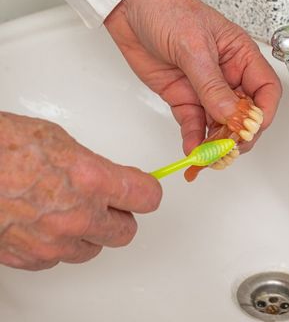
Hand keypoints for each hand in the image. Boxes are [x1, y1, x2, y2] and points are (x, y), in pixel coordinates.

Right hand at [0, 113, 161, 270]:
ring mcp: (52, 242)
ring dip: (89, 233)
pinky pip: (59, 259)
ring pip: (93, 250)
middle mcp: (78, 216)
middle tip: (109, 204)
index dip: (146, 192)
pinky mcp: (28, 259)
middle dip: (120, 216)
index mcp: (92, 179)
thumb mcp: (59, 141)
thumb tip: (107, 178)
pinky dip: (58, 245)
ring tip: (70, 211)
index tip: (143, 189)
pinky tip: (46, 224)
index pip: (147, 197)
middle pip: (126, 232)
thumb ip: (92, 166)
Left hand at [104, 0, 281, 154]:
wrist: (127, 5)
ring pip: (220, 123)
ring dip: (216, 142)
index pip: (266, 90)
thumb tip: (231, 115)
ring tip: (208, 156)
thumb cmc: (167, 9)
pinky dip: (194, 138)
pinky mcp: (183, 97)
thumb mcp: (193, 46)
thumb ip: (211, 85)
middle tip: (227, 149)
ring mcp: (205, 88)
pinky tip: (192, 149)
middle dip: (239, 134)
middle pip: (245, 113)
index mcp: (241, 56)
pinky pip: (194, 123)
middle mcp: (228, 75)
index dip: (263, 113)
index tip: (250, 129)